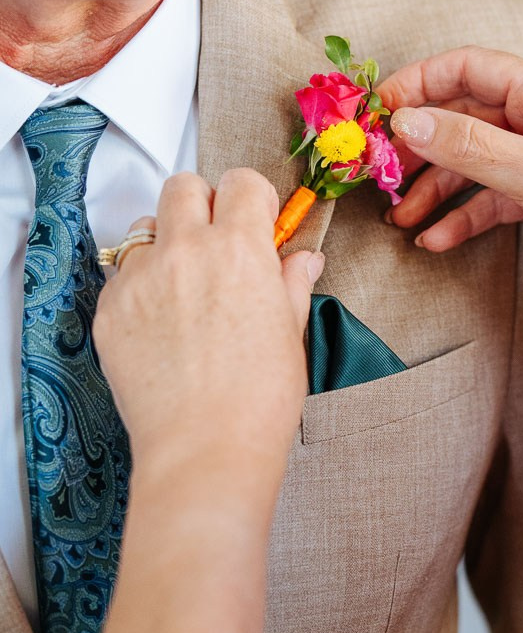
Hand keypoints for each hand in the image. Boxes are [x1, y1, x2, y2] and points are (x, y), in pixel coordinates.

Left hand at [94, 168, 323, 490]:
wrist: (206, 449)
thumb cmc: (258, 402)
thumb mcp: (290, 334)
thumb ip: (291, 284)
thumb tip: (302, 259)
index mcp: (240, 250)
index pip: (242, 183)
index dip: (252, 201)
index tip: (256, 222)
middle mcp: (185, 251)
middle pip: (183, 187)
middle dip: (202, 204)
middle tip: (215, 241)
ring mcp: (141, 279)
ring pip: (145, 229)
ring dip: (165, 244)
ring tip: (184, 287)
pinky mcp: (110, 310)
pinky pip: (122, 278)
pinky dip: (141, 290)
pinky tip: (163, 328)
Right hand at [381, 48, 522, 290]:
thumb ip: (466, 145)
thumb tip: (407, 122)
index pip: (464, 67)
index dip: (416, 85)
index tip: (377, 111)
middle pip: (461, 116)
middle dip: (419, 146)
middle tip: (380, 172)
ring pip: (472, 160)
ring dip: (434, 188)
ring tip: (399, 216)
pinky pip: (489, 195)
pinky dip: (462, 214)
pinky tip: (435, 238)